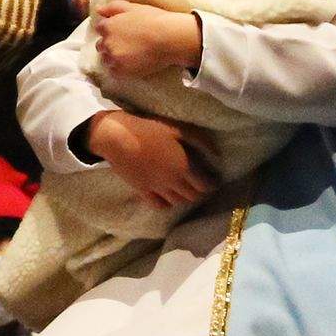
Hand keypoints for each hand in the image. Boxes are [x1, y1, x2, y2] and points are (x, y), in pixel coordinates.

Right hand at [86, 110, 212, 209]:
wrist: (118, 138)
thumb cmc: (149, 130)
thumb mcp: (178, 129)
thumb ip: (200, 141)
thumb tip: (217, 154)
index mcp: (184, 167)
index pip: (205, 185)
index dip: (211, 184)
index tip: (212, 181)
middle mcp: (173, 182)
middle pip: (193, 196)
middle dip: (199, 192)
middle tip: (199, 184)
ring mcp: (157, 189)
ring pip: (178, 202)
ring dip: (184, 197)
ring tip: (183, 189)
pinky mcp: (143, 192)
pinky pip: (159, 205)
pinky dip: (166, 203)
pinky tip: (167, 195)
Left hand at [90, 0, 203, 79]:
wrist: (169, 38)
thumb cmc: (153, 20)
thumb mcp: (132, 7)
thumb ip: (112, 7)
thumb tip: (98, 11)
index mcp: (108, 26)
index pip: (100, 29)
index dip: (111, 30)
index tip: (122, 33)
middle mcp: (107, 42)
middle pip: (101, 45)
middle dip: (110, 44)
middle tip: (126, 45)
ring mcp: (113, 58)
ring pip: (106, 59)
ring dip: (113, 57)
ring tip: (129, 56)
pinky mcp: (121, 71)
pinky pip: (113, 72)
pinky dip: (119, 69)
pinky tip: (131, 64)